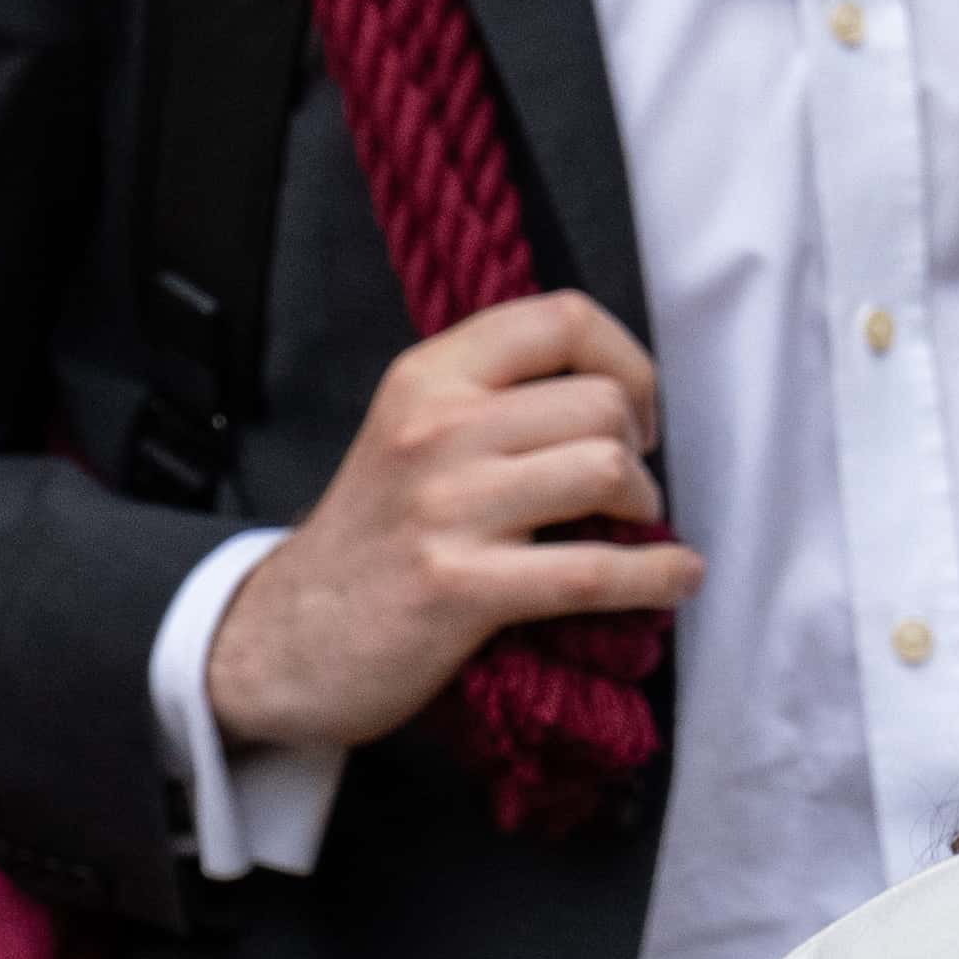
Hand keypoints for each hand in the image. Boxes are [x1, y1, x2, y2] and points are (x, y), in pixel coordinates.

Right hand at [199, 294, 697, 752]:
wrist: (283, 640)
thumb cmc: (371, 541)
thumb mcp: (409, 433)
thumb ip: (491, 398)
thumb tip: (616, 394)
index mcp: (426, 377)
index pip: (561, 319)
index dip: (626, 362)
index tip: (633, 412)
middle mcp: (434, 428)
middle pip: (599, 402)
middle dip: (639, 449)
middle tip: (627, 489)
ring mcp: (446, 508)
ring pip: (606, 470)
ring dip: (647, 509)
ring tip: (632, 529)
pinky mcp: (460, 588)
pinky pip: (594, 571)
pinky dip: (657, 576)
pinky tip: (675, 580)